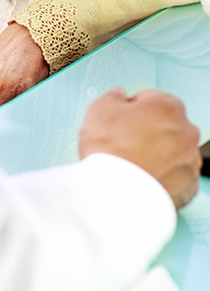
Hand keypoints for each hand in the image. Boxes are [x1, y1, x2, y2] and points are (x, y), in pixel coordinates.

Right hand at [79, 88, 201, 209]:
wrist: (116, 193)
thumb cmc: (111, 151)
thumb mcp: (100, 108)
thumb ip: (114, 96)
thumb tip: (117, 97)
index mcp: (167, 106)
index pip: (150, 99)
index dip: (131, 109)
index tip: (121, 119)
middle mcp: (186, 131)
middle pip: (165, 125)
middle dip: (147, 131)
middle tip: (123, 142)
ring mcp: (190, 161)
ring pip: (172, 152)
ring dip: (156, 154)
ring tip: (130, 163)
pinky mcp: (188, 187)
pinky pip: (175, 177)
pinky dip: (162, 177)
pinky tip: (141, 177)